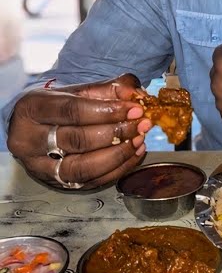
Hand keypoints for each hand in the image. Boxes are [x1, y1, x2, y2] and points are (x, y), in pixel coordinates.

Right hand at [6, 74, 150, 189]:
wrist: (33, 128)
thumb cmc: (59, 107)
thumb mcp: (79, 91)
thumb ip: (110, 89)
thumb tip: (137, 94)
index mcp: (32, 108)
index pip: (72, 111)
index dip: (107, 111)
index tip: (135, 109)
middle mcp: (28, 139)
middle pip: (77, 140)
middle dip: (116, 133)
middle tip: (142, 125)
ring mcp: (39, 166)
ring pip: (82, 167)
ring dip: (118, 155)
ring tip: (139, 140)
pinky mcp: (54, 183)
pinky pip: (90, 182)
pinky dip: (117, 169)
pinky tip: (134, 154)